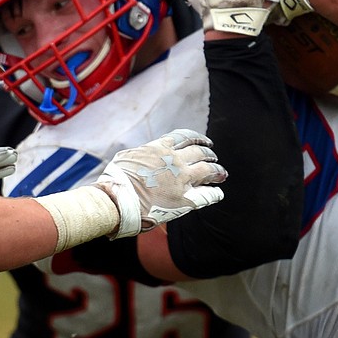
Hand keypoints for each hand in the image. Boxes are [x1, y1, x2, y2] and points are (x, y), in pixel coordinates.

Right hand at [95, 128, 227, 237]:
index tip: (203, 142)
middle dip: (208, 154)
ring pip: (207, 170)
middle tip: (213, 156)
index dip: (196, 138)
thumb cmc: (116, 181)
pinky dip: (214, 193)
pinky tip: (218, 193)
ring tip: (221, 173)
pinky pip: (206, 195)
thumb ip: (139, 155)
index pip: (184, 137)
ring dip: (216, 171)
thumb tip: (140, 155)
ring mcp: (181, 180)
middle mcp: (174, 161)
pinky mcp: (184, 200)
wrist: (118, 200)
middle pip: (199, 153)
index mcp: (159, 148)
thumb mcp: (126, 158)